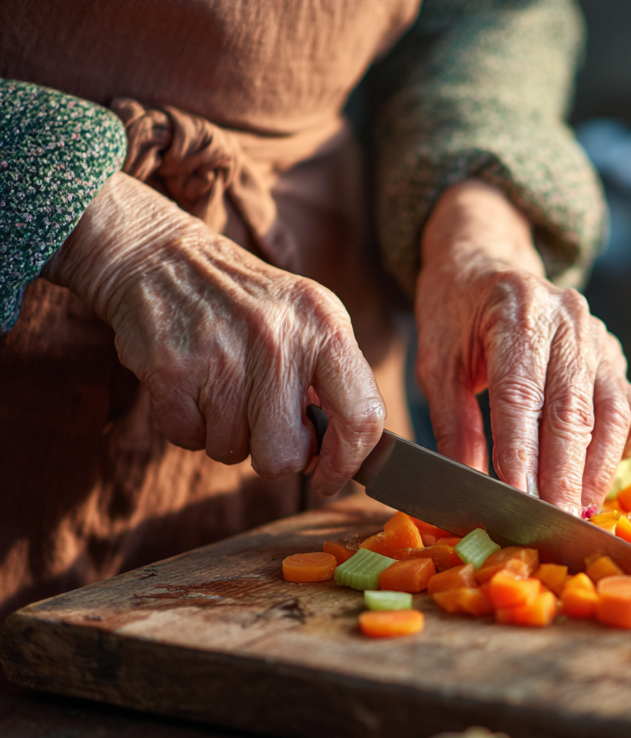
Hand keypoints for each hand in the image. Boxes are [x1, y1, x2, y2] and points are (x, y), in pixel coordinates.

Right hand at [46, 172, 384, 494]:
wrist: (162, 259)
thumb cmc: (248, 303)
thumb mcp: (309, 320)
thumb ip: (334, 381)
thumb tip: (344, 454)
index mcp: (325, 327)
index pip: (362, 416)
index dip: (348, 462)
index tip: (331, 479)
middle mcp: (279, 341)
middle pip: (285, 455)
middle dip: (273, 453)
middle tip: (262, 422)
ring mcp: (222, 356)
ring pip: (232, 451)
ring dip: (226, 434)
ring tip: (222, 388)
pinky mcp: (171, 370)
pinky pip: (188, 439)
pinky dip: (189, 426)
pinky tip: (192, 386)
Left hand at [415, 180, 630, 513]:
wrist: (486, 263)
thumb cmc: (455, 314)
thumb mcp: (437, 363)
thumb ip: (454, 424)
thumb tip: (469, 486)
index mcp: (516, 310)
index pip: (521, 393)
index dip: (521, 452)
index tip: (516, 499)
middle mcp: (567, 319)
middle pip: (573, 409)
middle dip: (564, 474)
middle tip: (554, 522)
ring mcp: (599, 337)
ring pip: (614, 414)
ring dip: (597, 470)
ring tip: (577, 510)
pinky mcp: (615, 357)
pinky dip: (619, 448)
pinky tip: (592, 473)